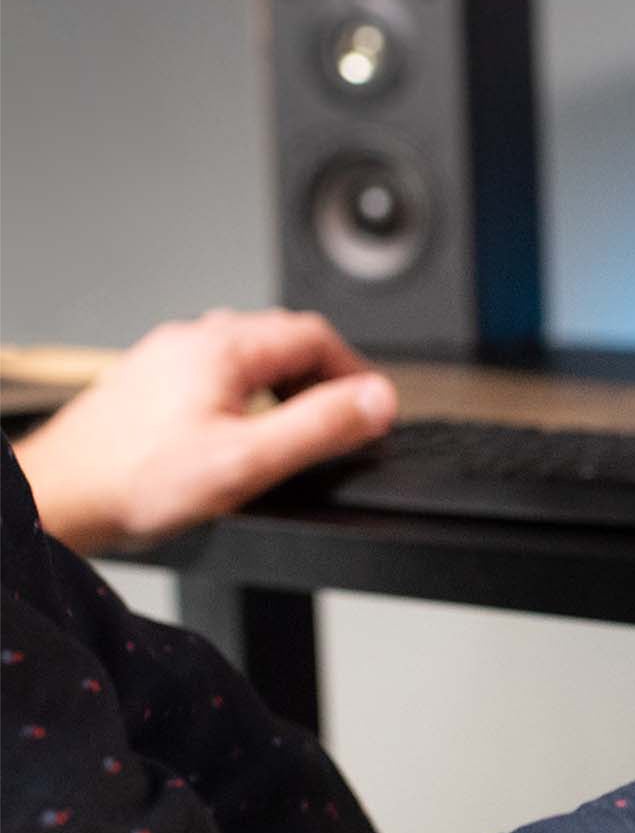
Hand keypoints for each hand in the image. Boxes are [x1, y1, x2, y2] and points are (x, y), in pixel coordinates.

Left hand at [14, 309, 396, 554]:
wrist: (59, 497)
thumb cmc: (135, 482)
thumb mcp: (248, 461)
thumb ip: (320, 427)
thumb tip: (378, 400)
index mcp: (223, 348)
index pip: (316, 335)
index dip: (357, 371)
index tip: (373, 408)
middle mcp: (193, 341)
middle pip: (283, 340)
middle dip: (325, 378)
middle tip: (343, 423)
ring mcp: (168, 359)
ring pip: (249, 355)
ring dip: (287, 386)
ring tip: (298, 432)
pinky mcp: (150, 383)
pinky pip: (217, 373)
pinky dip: (249, 396)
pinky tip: (243, 434)